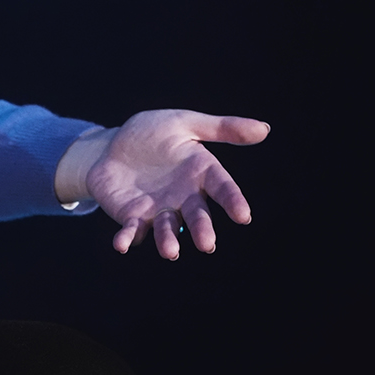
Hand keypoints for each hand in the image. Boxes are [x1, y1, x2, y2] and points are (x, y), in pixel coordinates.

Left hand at [64, 110, 269, 258]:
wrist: (109, 146)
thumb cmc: (151, 133)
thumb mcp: (184, 123)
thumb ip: (221, 128)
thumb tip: (265, 129)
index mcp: (200, 173)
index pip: (222, 188)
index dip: (233, 201)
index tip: (243, 216)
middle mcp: (184, 197)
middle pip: (197, 215)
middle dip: (202, 229)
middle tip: (206, 244)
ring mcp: (158, 210)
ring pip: (167, 229)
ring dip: (168, 241)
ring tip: (170, 252)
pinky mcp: (133, 217)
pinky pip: (131, 230)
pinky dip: (127, 238)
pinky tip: (121, 245)